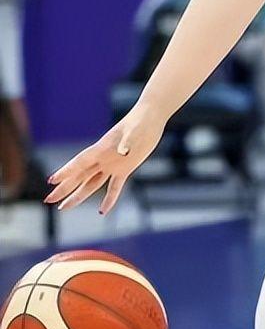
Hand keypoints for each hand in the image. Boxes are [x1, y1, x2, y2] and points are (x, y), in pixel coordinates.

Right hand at [44, 105, 165, 214]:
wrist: (151, 116)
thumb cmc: (141, 120)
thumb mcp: (134, 130)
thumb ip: (127, 141)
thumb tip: (123, 152)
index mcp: (102, 147)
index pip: (80, 162)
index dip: (66, 171)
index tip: (52, 181)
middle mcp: (103, 158)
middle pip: (80, 175)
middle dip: (64, 188)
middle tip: (48, 200)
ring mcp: (113, 164)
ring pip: (91, 183)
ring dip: (78, 195)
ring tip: (63, 207)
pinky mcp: (125, 168)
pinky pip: (114, 187)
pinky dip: (109, 199)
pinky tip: (103, 211)